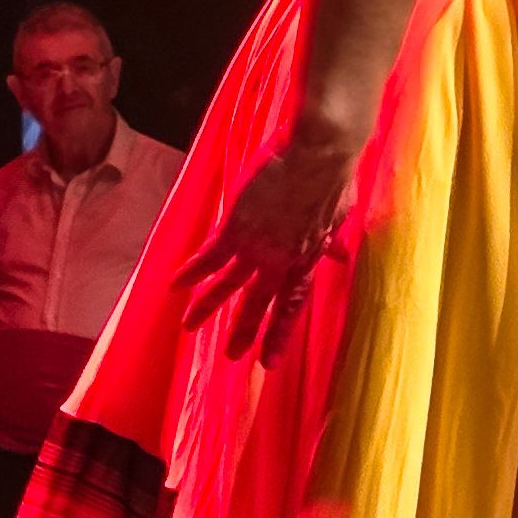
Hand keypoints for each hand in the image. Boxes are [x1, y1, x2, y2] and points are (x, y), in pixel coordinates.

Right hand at [177, 114, 362, 362]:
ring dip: (207, 307)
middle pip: (259, 304)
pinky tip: (174, 284)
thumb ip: (334, 240)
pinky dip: (192, 271)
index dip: (279, 331)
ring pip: (228, 286)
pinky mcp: (237, 229)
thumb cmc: (333, 178)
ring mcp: (258, 247)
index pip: (292, 304)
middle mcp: (281, 262)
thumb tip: (342, 254)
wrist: (320, 157)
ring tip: (187, 325)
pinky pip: (210, 257)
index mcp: (306, 259)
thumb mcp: (339, 216)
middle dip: (244, 332)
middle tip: (232, 356)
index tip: (270, 360)